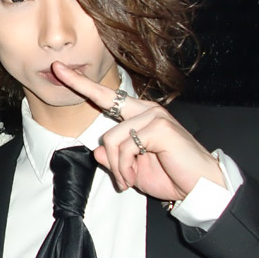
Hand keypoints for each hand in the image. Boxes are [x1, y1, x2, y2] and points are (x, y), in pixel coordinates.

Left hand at [52, 62, 223, 200]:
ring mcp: (154, 115)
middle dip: (93, 118)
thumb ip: (114, 158)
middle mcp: (146, 109)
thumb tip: (97, 151)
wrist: (201, 189)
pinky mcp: (160, 127)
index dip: (80, 82)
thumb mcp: (132, 169)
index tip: (57, 68)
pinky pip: (124, 146)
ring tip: (129, 179)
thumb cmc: (170, 176)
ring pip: (111, 137)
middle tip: (112, 163)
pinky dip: (125, 166)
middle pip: (103, 102)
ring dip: (117, 165)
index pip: (106, 95)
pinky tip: (134, 177)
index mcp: (139, 114)